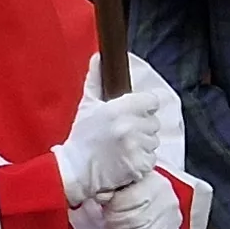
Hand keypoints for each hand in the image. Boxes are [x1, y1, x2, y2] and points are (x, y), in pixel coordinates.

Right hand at [57, 86, 172, 203]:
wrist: (75, 170)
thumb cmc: (81, 138)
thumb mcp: (87, 106)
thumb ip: (96, 80)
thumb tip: (98, 58)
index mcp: (119, 109)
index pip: (152, 101)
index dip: (144, 107)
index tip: (134, 113)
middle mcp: (130, 127)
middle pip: (154, 122)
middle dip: (142, 126)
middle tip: (124, 133)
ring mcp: (135, 147)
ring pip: (154, 141)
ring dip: (143, 144)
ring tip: (123, 147)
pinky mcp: (139, 165)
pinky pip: (152, 158)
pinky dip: (142, 160)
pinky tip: (126, 159)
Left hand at [101, 174, 179, 228]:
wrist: (152, 199)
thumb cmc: (133, 190)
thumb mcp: (122, 183)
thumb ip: (111, 189)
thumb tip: (101, 197)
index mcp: (154, 183)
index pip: (132, 199)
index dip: (114, 208)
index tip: (106, 209)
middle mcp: (166, 202)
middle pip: (136, 220)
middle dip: (115, 224)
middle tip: (107, 223)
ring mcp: (171, 222)